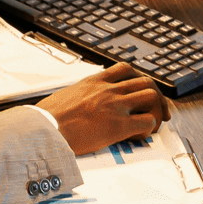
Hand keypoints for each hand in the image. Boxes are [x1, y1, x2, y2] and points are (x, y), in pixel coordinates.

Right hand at [38, 63, 170, 154]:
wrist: (45, 127)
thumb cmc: (49, 116)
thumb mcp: (66, 95)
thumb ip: (80, 94)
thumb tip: (79, 101)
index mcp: (94, 81)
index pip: (125, 69)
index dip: (138, 79)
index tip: (141, 89)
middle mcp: (108, 90)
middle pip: (145, 81)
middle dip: (156, 95)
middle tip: (158, 109)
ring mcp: (115, 106)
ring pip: (151, 96)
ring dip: (156, 109)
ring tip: (153, 122)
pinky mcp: (118, 125)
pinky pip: (147, 122)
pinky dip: (149, 128)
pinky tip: (140, 134)